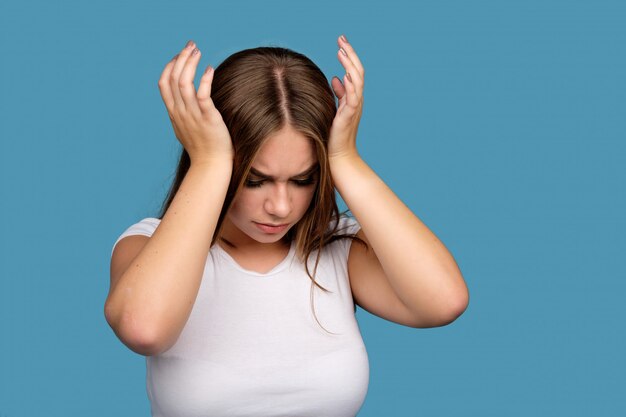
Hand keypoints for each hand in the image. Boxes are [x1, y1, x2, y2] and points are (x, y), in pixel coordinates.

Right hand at [158, 40, 233, 165]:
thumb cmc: (202, 148)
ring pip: (184, 82)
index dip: (170, 65)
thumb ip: (182, 113)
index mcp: (173, 112)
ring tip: (199, 52)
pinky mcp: (207, 118)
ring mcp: (192, 115)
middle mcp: (179, 111)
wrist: (210, 165)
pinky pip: (202, 94)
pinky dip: (204, 79)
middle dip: (181, 58)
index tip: (180, 55)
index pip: (164, 83)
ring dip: (190, 63)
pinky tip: (209, 69)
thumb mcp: (185, 128)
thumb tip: (183, 102)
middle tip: (192, 45)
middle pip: (173, 78)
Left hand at [328, 35, 364, 161]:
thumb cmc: (334, 133)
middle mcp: (356, 100)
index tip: (340, 42)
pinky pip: (353, 97)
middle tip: (341, 38)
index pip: (353, 71)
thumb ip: (338, 93)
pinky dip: (351, 85)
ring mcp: (354, 107)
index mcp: (353, 97)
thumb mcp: (335, 108)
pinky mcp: (349, 116)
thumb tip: (334, 77)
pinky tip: (346, 74)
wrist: (338, 155)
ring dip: (350, 65)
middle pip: (357, 71)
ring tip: (342, 51)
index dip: (348, 56)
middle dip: (350, 54)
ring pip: (357, 81)